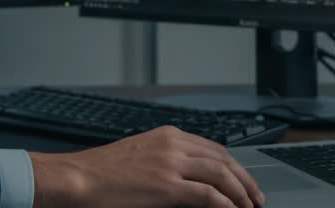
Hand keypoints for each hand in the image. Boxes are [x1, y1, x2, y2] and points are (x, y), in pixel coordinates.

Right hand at [30, 126, 264, 207]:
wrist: (80, 177)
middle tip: (255, 198)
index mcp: (168, 135)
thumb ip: (167, 160)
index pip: (213, 148)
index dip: (234, 166)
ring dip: (240, 193)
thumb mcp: (140, 155)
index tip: (243, 181)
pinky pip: (208, 195)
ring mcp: (171, 164)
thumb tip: (190, 178)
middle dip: (244, 180)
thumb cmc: (102, 172)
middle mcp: (173, 144)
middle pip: (223, 159)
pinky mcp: (167, 186)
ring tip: (249, 207)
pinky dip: (225, 204)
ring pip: (221, 175)